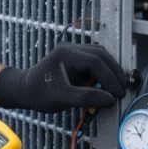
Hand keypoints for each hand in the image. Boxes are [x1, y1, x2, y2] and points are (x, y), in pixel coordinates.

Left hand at [0, 43, 126, 112]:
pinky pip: (95, 61)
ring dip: (110, 70)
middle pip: (101, 55)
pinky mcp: (75, 59)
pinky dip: (103, 71)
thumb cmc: (39, 93)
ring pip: (100, 56)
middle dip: (114, 72)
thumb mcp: (63, 98)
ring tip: (117, 87)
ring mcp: (73, 52)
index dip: (110, 78)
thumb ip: (87, 98)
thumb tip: (110, 99)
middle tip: (122, 89)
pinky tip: (107, 84)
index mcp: (67, 54)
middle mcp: (71, 49)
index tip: (117, 93)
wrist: (25, 90)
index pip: (96, 62)